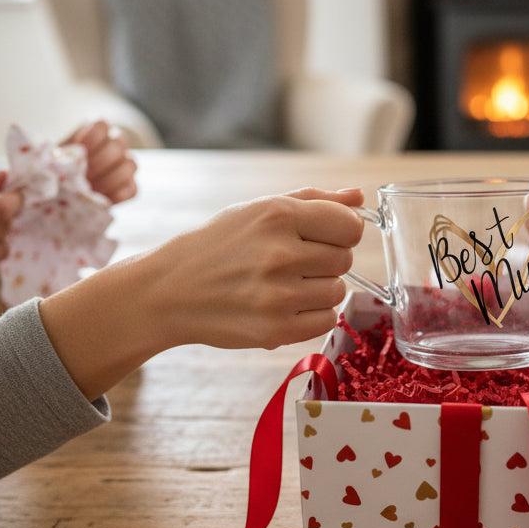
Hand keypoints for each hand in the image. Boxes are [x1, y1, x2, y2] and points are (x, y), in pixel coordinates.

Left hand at [62, 119, 137, 203]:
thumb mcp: (54, 158)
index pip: (102, 125)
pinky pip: (132, 189)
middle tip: (84, 174)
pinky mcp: (130, 187)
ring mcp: (125, 165)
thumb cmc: (58, 169)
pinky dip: (118, 194)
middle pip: (118, 144)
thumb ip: (60, 154)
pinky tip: (101, 198)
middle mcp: (115, 144)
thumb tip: (58, 158)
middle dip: (99, 161)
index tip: (80, 148)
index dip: (92, 136)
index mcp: (95, 131)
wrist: (65, 189)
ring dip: (110, 178)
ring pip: (130, 164)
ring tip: (91, 189)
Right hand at [147, 187, 365, 349]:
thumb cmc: (219, 245)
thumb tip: (359, 198)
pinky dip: (312, 314)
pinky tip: (285, 305)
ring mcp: (278, 295)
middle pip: (345, 259)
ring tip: (285, 283)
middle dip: (326, 259)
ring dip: (319, 288)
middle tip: (293, 261)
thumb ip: (314, 200)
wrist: (169, 290)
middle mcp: (279, 254)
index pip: (350, 226)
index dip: (342, 231)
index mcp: (278, 215)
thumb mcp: (258, 209)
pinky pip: (326, 320)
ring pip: (338, 291)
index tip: (323, 236)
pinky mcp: (275, 329)